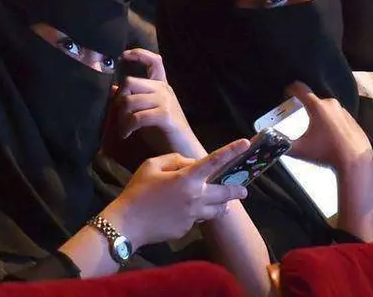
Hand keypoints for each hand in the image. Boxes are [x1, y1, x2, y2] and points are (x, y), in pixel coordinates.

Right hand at [102, 140, 250, 247]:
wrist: (127, 224)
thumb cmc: (138, 191)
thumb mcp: (151, 166)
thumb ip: (175, 160)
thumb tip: (191, 163)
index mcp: (187, 178)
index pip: (215, 161)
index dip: (232, 151)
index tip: (245, 143)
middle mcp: (195, 197)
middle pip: (225, 193)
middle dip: (237, 190)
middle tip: (244, 190)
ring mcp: (193, 216)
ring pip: (216, 211)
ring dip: (221, 205)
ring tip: (223, 204)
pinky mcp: (186, 229)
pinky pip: (197, 219)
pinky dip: (196, 214)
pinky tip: (184, 212)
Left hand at [113, 49, 202, 157]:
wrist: (184, 152)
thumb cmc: (164, 134)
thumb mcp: (146, 113)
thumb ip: (134, 100)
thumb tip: (113, 88)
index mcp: (162, 86)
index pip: (154, 61)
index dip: (139, 54)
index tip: (124, 56)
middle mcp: (164, 90)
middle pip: (129, 82)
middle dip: (118, 100)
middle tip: (118, 118)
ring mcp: (165, 101)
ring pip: (129, 100)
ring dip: (121, 118)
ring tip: (123, 130)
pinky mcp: (165, 115)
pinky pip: (136, 116)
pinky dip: (127, 127)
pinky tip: (126, 135)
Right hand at [284, 82, 372, 170]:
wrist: (355, 162)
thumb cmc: (327, 153)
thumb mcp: (299, 149)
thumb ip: (281, 142)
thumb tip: (270, 138)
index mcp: (317, 107)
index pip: (300, 89)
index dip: (290, 88)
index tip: (286, 92)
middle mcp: (331, 105)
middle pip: (313, 100)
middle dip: (304, 105)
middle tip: (297, 114)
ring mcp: (343, 112)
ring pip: (326, 108)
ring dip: (318, 114)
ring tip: (313, 129)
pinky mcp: (351, 120)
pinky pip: (336, 116)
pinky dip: (329, 122)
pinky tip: (327, 136)